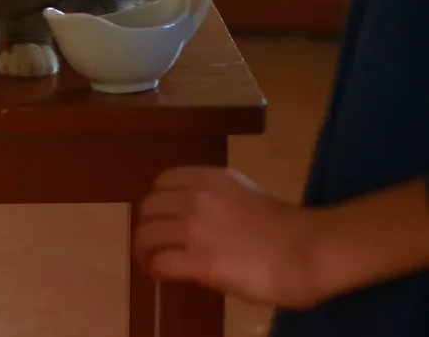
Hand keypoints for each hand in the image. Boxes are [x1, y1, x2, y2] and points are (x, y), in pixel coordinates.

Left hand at [133, 167, 322, 308]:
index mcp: (210, 179)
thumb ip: (216, 199)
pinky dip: (155, 269)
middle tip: (155, 243)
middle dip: (148, 225)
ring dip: (145, 250)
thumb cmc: (287, 226)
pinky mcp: (199, 260)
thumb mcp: (245, 195)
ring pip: (146, 234)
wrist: (309, 250)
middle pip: (149, 207)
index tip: (163, 216)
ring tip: (153, 262)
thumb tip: (197, 217)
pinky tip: (161, 276)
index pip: (163, 181)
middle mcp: (196, 198)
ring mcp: (195, 228)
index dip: (158, 202)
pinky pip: (160, 262)